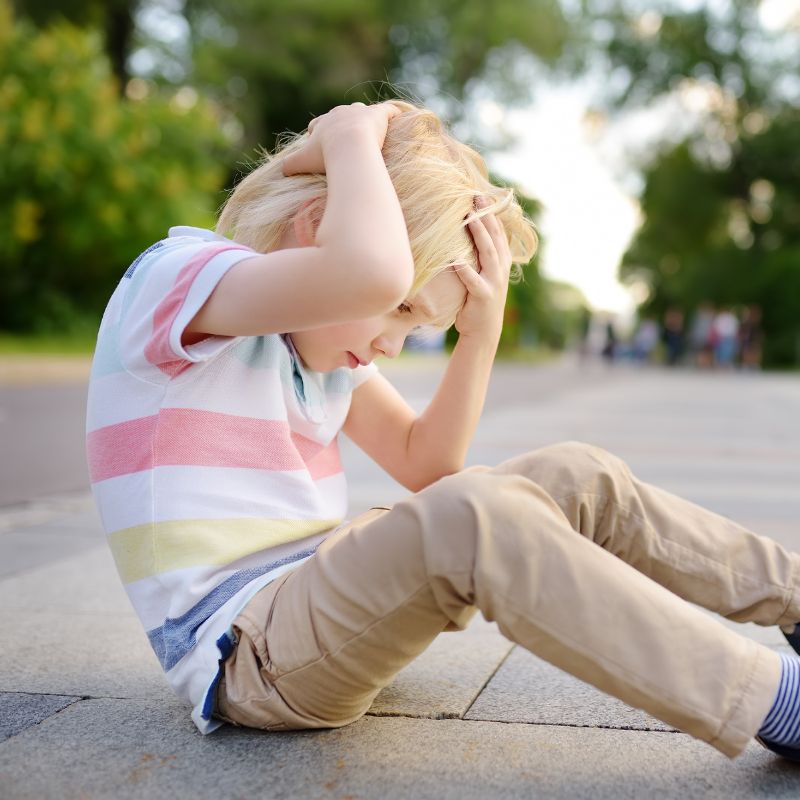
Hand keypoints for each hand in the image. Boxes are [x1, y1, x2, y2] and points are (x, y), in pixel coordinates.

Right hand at [282, 101, 401, 175]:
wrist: (349, 147)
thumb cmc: (325, 155)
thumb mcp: (302, 161)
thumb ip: (289, 165)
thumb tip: (281, 170)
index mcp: (323, 122)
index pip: (318, 124)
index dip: (318, 133)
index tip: (320, 143)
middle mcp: (340, 113)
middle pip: (340, 116)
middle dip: (341, 125)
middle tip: (346, 139)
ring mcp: (360, 112)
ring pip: (362, 111)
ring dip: (364, 119)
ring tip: (370, 131)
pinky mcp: (378, 115)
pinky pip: (388, 111)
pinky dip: (392, 115)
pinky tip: (397, 120)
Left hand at [453, 198, 512, 339]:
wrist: (483, 330)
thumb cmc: (476, 299)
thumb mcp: (482, 273)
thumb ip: (478, 255)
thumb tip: (463, 232)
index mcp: (501, 260)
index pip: (497, 231)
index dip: (490, 213)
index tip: (480, 194)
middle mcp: (501, 268)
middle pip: (494, 237)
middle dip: (486, 216)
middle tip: (476, 197)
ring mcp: (494, 281)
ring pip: (487, 253)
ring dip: (479, 235)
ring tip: (469, 219)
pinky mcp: (484, 295)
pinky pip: (473, 281)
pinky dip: (465, 271)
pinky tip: (456, 260)